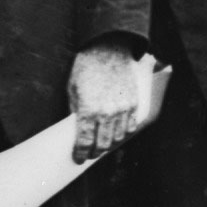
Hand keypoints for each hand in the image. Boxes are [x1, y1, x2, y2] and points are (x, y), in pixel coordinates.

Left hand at [68, 38, 140, 162]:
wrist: (109, 48)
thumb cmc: (87, 67)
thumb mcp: (72, 88)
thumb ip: (75, 110)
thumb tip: (76, 128)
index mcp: (88, 110)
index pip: (84, 142)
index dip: (80, 154)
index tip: (78, 158)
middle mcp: (107, 113)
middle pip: (102, 144)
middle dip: (94, 152)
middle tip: (89, 154)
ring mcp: (123, 109)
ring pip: (118, 138)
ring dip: (109, 143)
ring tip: (102, 143)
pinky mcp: (134, 103)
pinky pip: (130, 126)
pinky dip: (123, 132)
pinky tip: (116, 132)